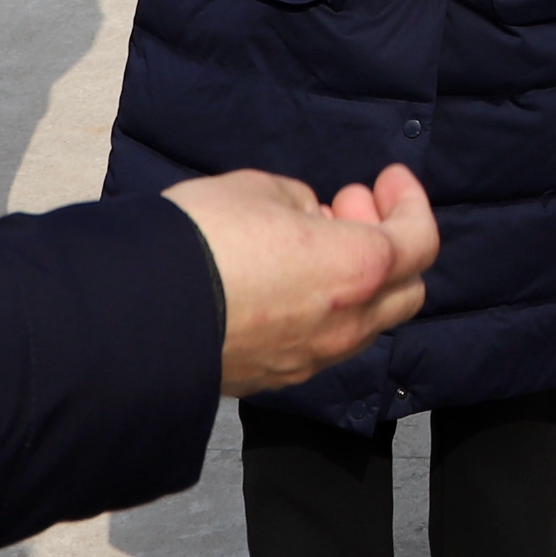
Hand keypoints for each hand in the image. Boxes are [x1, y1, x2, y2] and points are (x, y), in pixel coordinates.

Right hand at [163, 164, 439, 395]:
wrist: (135, 313)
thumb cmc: (201, 240)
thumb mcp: (259, 191)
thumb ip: (301, 203)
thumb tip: (309, 220)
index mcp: (358, 269)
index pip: (420, 241)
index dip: (411, 202)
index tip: (389, 178)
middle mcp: (346, 324)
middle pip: (407, 289)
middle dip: (390, 242)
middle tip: (348, 205)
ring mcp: (311, 358)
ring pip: (366, 322)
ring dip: (358, 279)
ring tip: (309, 240)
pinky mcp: (275, 378)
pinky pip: (323, 343)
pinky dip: (325, 309)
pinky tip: (284, 281)